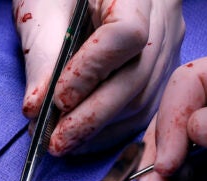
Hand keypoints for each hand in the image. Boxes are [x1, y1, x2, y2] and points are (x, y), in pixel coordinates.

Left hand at [13, 0, 183, 154]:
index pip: (126, 34)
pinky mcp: (163, 64)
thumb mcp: (42, 12)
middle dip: (93, 116)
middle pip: (138, 75)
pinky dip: (113, 127)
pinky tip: (84, 139)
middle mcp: (163, 13)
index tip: (59, 99)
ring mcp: (168, 40)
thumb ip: (42, 59)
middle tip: (56, 141)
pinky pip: (145, 104)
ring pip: (144, 97)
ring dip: (101, 129)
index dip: (92, 72)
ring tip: (63, 142)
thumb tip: (37, 109)